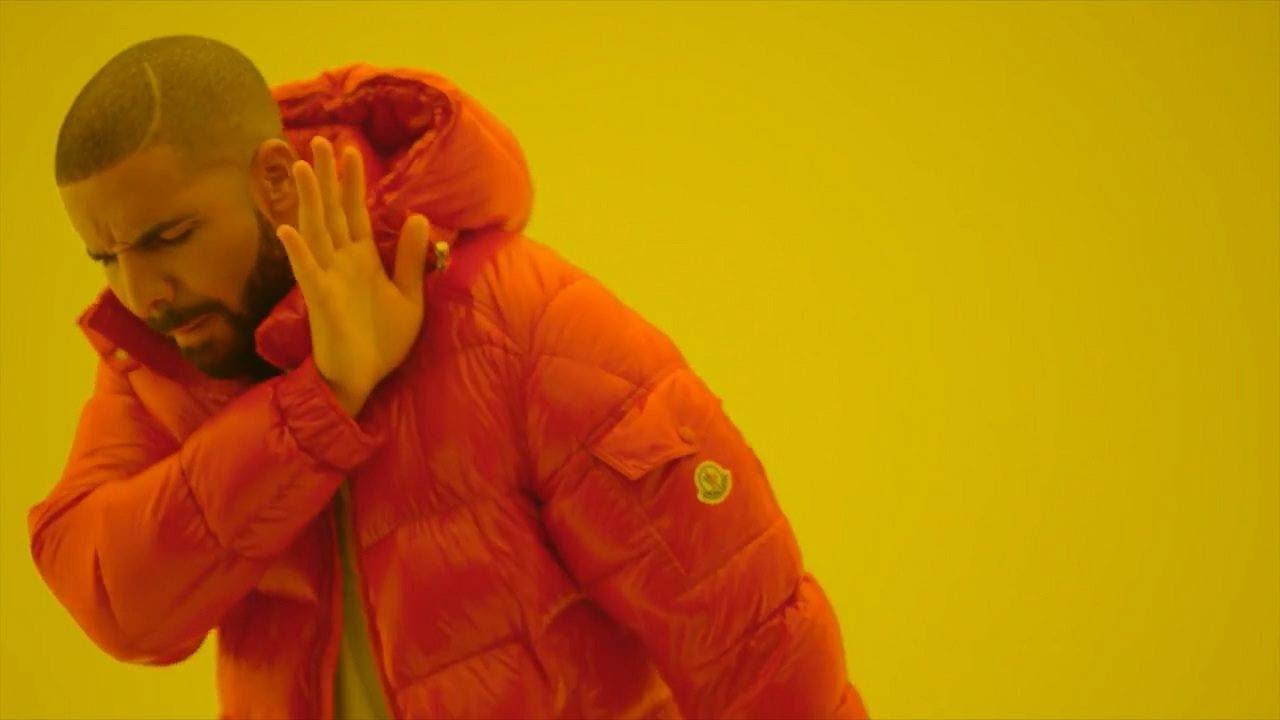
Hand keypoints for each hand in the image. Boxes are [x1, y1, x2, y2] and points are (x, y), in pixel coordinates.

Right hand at [275, 135, 432, 415]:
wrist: (364, 379)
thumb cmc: (382, 341)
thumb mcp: (409, 296)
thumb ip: (411, 259)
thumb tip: (419, 217)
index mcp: (363, 259)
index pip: (356, 212)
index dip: (352, 182)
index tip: (349, 150)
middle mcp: (341, 262)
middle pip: (331, 212)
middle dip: (325, 178)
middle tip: (318, 142)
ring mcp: (327, 279)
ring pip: (315, 231)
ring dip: (308, 200)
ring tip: (300, 167)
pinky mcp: (320, 300)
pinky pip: (307, 271)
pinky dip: (298, 250)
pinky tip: (287, 229)